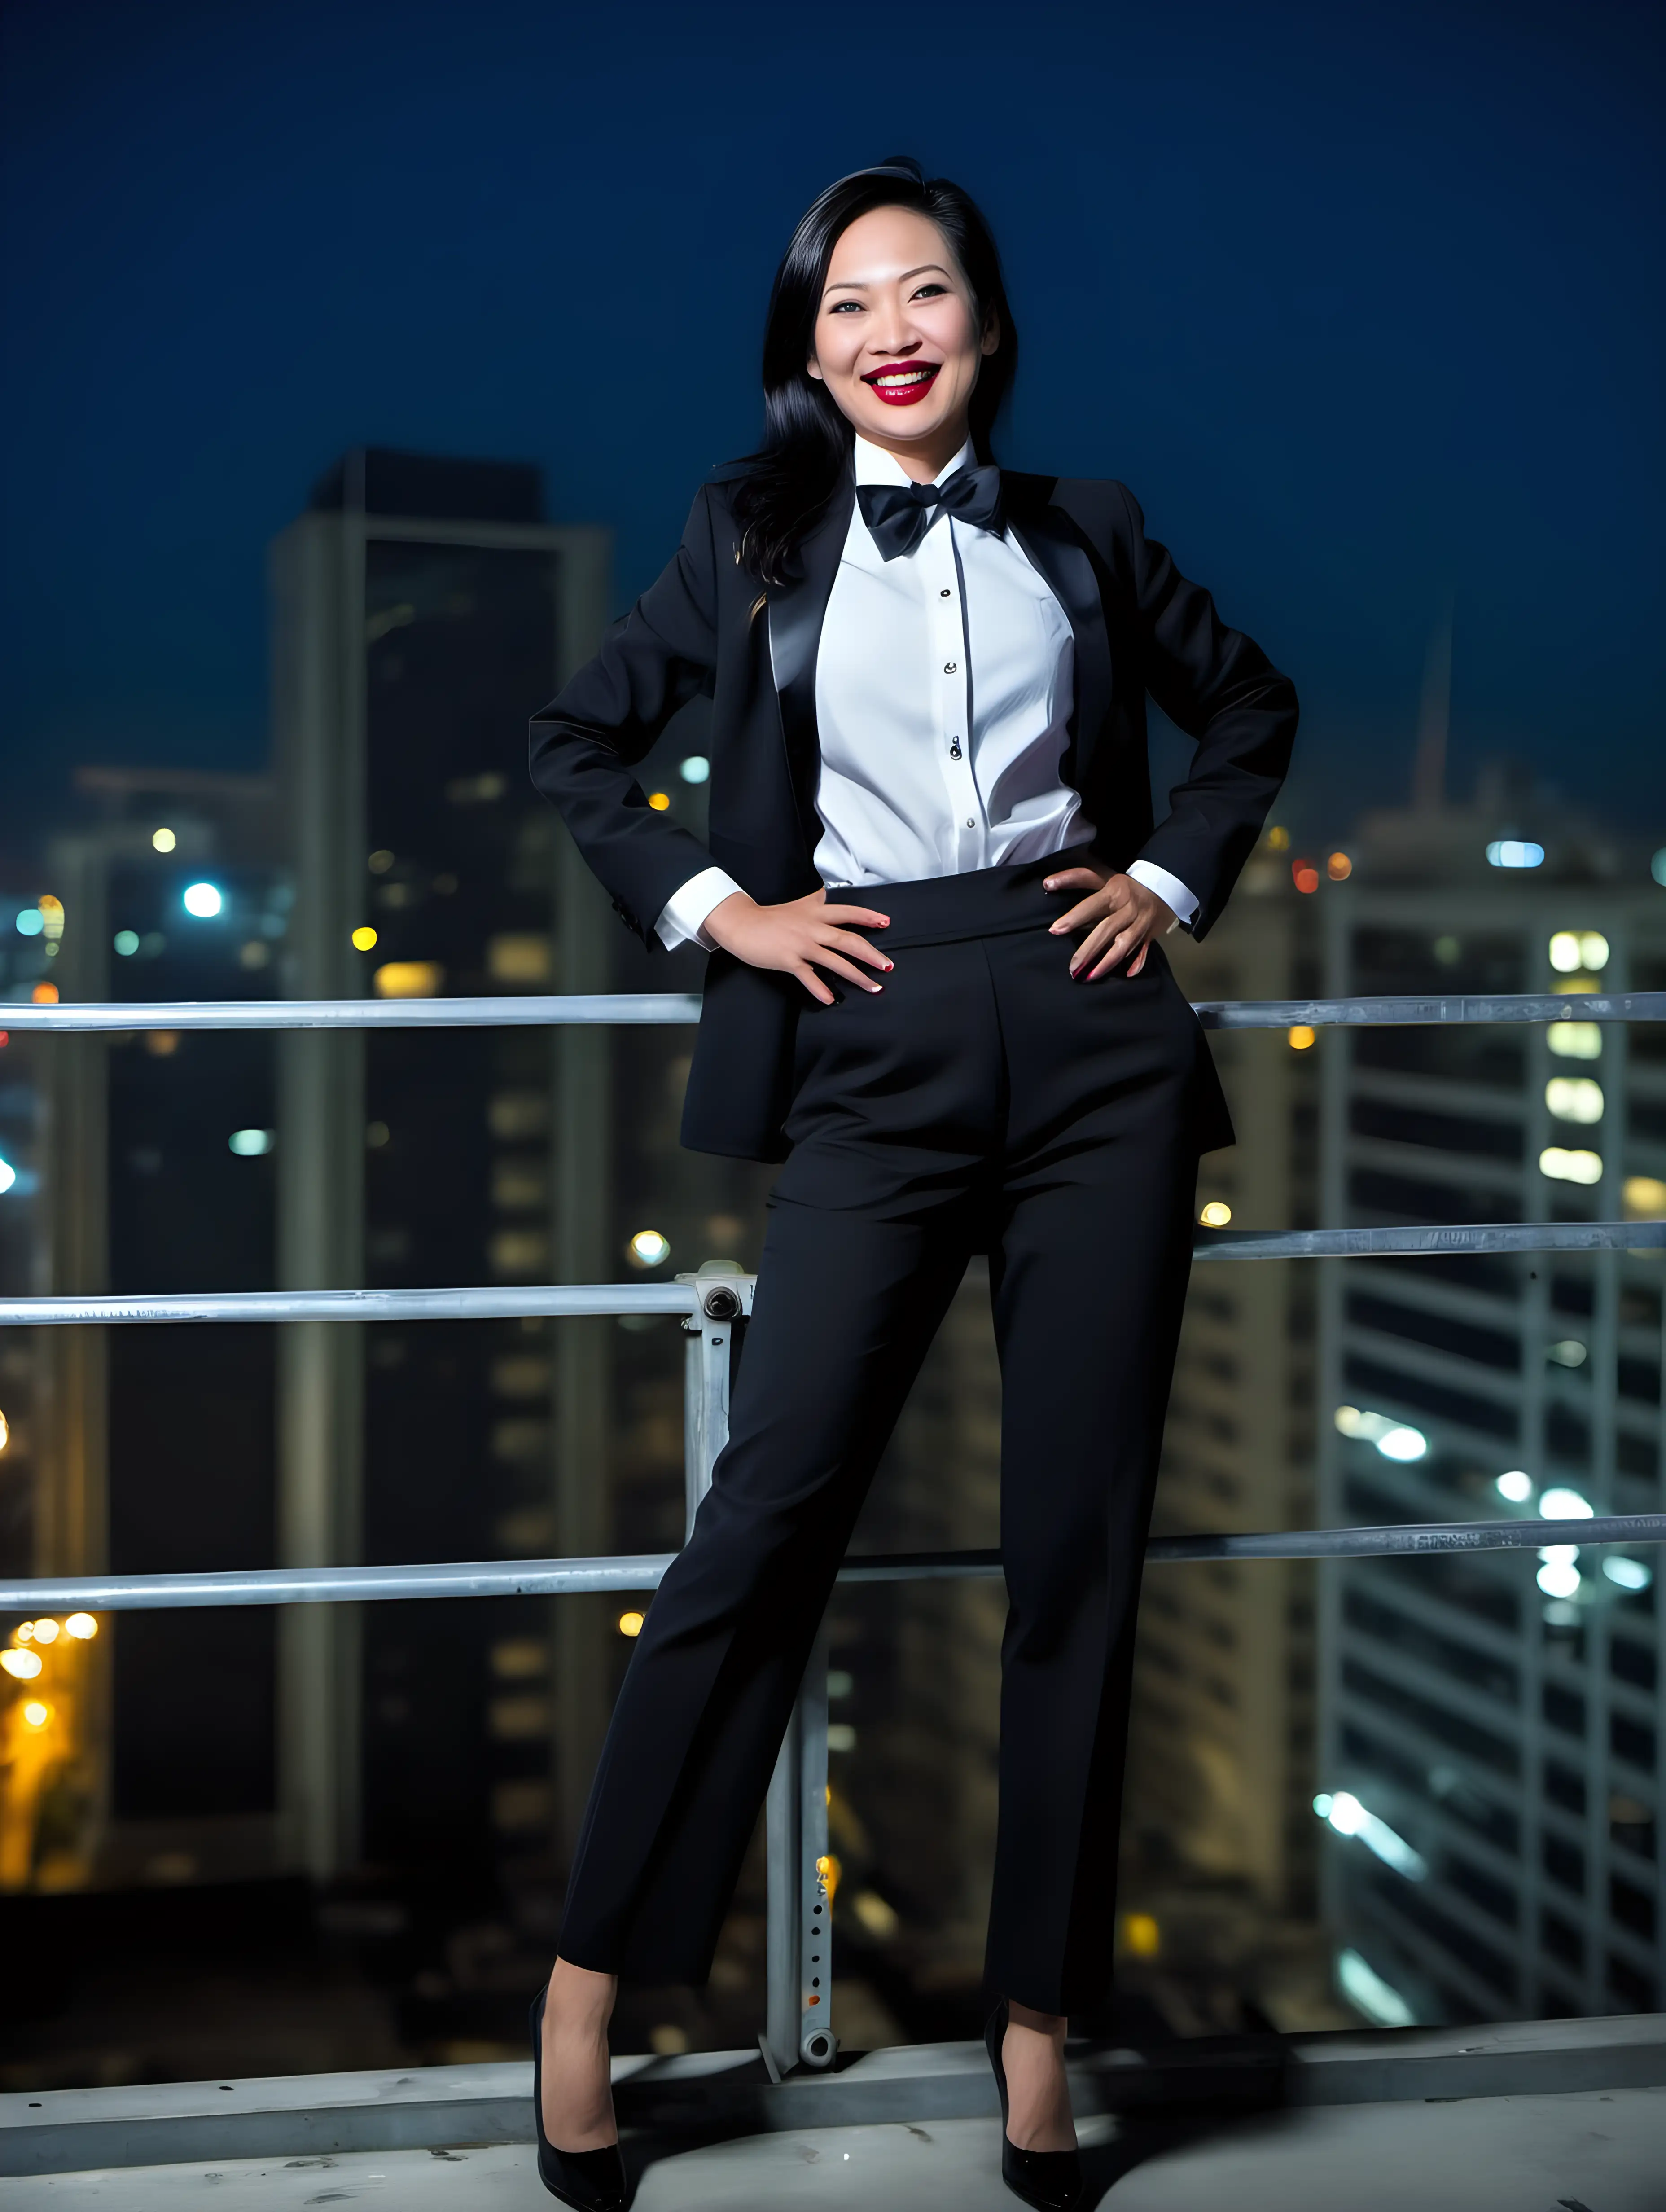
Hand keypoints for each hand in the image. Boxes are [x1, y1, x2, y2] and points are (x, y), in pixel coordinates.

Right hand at [703, 887, 892, 1004]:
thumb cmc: (768, 917)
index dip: (868, 917)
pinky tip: (830, 999)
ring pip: (835, 960)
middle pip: (848, 940)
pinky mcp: (788, 959)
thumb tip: (824, 893)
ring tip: (873, 987)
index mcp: (815, 912)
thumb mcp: (796, 904)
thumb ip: (813, 901)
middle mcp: (812, 927)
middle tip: (887, 966)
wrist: (741, 923)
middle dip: (871, 954)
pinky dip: (819, 988)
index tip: (886, 922)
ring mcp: (801, 944)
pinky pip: (807, 976)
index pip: (848, 912)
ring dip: (856, 975)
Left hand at [1042, 864, 1177, 979]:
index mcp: (1114, 893)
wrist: (1164, 885)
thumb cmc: (1124, 885)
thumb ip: (1074, 878)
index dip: (1074, 917)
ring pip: (1125, 944)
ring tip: (1090, 976)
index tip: (1055, 930)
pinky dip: (1137, 963)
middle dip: (1089, 949)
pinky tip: (1127, 974)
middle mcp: (1128, 908)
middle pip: (1107, 929)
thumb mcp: (1101, 876)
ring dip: (1108, 961)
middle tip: (1073, 967)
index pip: (1092, 906)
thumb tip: (1046, 883)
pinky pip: (1144, 950)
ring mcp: (1141, 923)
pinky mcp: (1150, 934)